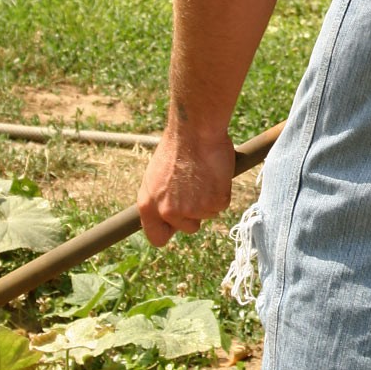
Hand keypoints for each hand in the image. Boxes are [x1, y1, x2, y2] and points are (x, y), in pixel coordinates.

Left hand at [137, 128, 235, 246]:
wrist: (196, 131)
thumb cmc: (177, 147)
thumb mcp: (156, 177)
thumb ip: (160, 200)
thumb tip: (168, 214)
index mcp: (148, 206)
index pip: (157, 238)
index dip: (169, 230)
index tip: (177, 223)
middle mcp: (169, 212)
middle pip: (189, 228)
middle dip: (195, 213)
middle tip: (196, 187)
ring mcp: (193, 210)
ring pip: (208, 215)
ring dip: (209, 199)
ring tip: (204, 175)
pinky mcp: (215, 203)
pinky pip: (222, 204)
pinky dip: (222, 191)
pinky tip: (214, 174)